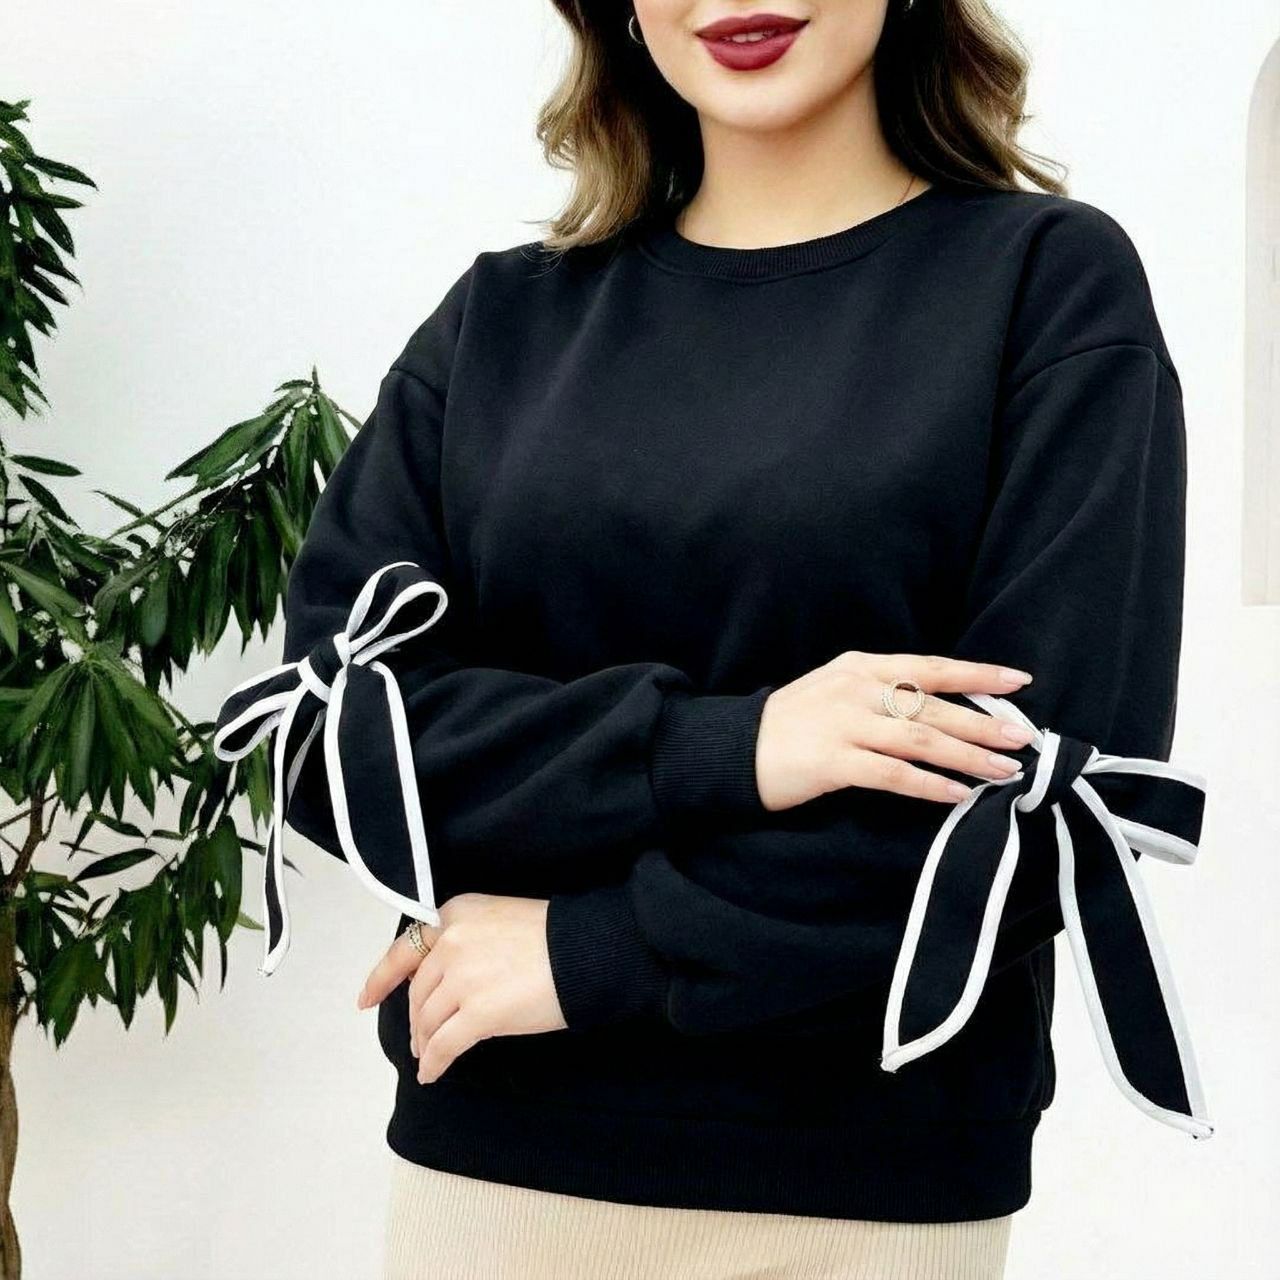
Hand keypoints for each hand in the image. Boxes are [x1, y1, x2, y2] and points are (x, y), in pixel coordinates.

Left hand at [355, 892, 567, 1083]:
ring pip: (427, 1021)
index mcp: (454, 914)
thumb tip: (444, 981)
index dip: (381, 978)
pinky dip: (435, 1062)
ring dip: (425, 1042)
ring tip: (428, 1055)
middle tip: (420, 1037)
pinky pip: (444, 1045)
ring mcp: (461, 980)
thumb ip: (464, 941)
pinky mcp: (477, 1014)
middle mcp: (450, 944)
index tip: (366, 998)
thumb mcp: (497, 919)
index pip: (405, 950)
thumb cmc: (553, 935)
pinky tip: (433, 1072)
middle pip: (418, 992)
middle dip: (416, 1018)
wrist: (585, 952)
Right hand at [755, 650, 1036, 810]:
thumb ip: (882, 694)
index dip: (977, 674)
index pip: (931, 667)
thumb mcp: (836, 692)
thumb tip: (945, 710)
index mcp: (860, 667)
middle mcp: (856, 689)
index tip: (1019, 681)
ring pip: (921, 739)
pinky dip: (929, 785)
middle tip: (1024, 738)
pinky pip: (893, 775)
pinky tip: (957, 795)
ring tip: (1005, 770)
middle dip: (984, 723)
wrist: (733, 751)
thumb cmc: (792, 725)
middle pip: (934, 706)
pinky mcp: (832, 762)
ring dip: (968, 756)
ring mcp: (843, 724)